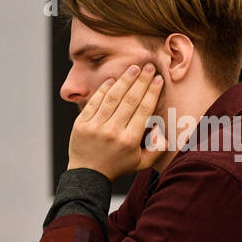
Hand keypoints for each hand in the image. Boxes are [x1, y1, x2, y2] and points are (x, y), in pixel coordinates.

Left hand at [67, 63, 163, 180]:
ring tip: (133, 68)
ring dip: (124, 80)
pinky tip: (113, 79)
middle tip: (149, 66)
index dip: (152, 91)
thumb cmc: (117, 166)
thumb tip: (160, 127)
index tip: (158, 79)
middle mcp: (113, 131)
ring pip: (112, 97)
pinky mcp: (81, 124)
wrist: (87, 175)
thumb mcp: (142, 163)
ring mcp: (95, 126)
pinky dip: (104, 89)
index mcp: (130, 139)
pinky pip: (94, 102)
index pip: (144, 109)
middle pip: (130, 99)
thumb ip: (157, 147)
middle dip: (141, 80)